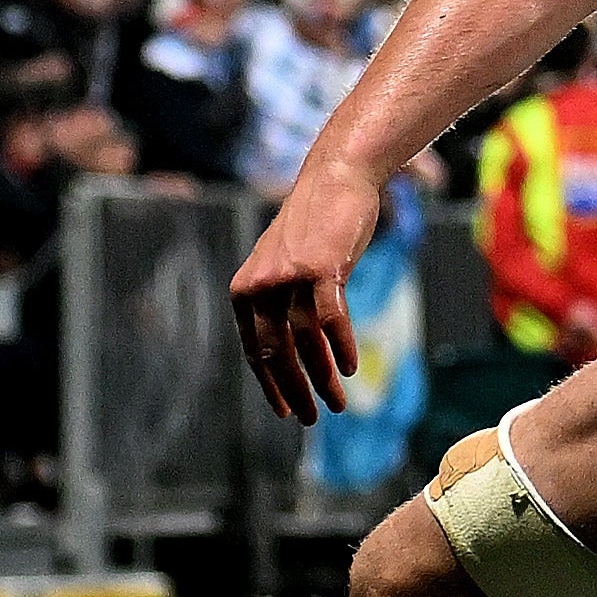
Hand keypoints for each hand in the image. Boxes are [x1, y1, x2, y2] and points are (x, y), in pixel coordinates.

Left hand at [230, 165, 380, 420]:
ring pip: (304, 342)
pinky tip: (352, 368)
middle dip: (294, 390)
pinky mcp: (319, 269)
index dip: (270, 385)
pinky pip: (330, 319)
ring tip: (338, 402)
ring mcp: (287, 277)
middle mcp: (259, 286)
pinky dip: (342, 346)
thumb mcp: (287, 265)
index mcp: (245, 290)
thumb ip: (284, 300)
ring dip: (322, 377)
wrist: (336, 178)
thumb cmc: (316, 223)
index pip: (254, 350)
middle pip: (276, 352)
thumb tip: (296, 343)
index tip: (286, 412)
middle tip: (311, 418)